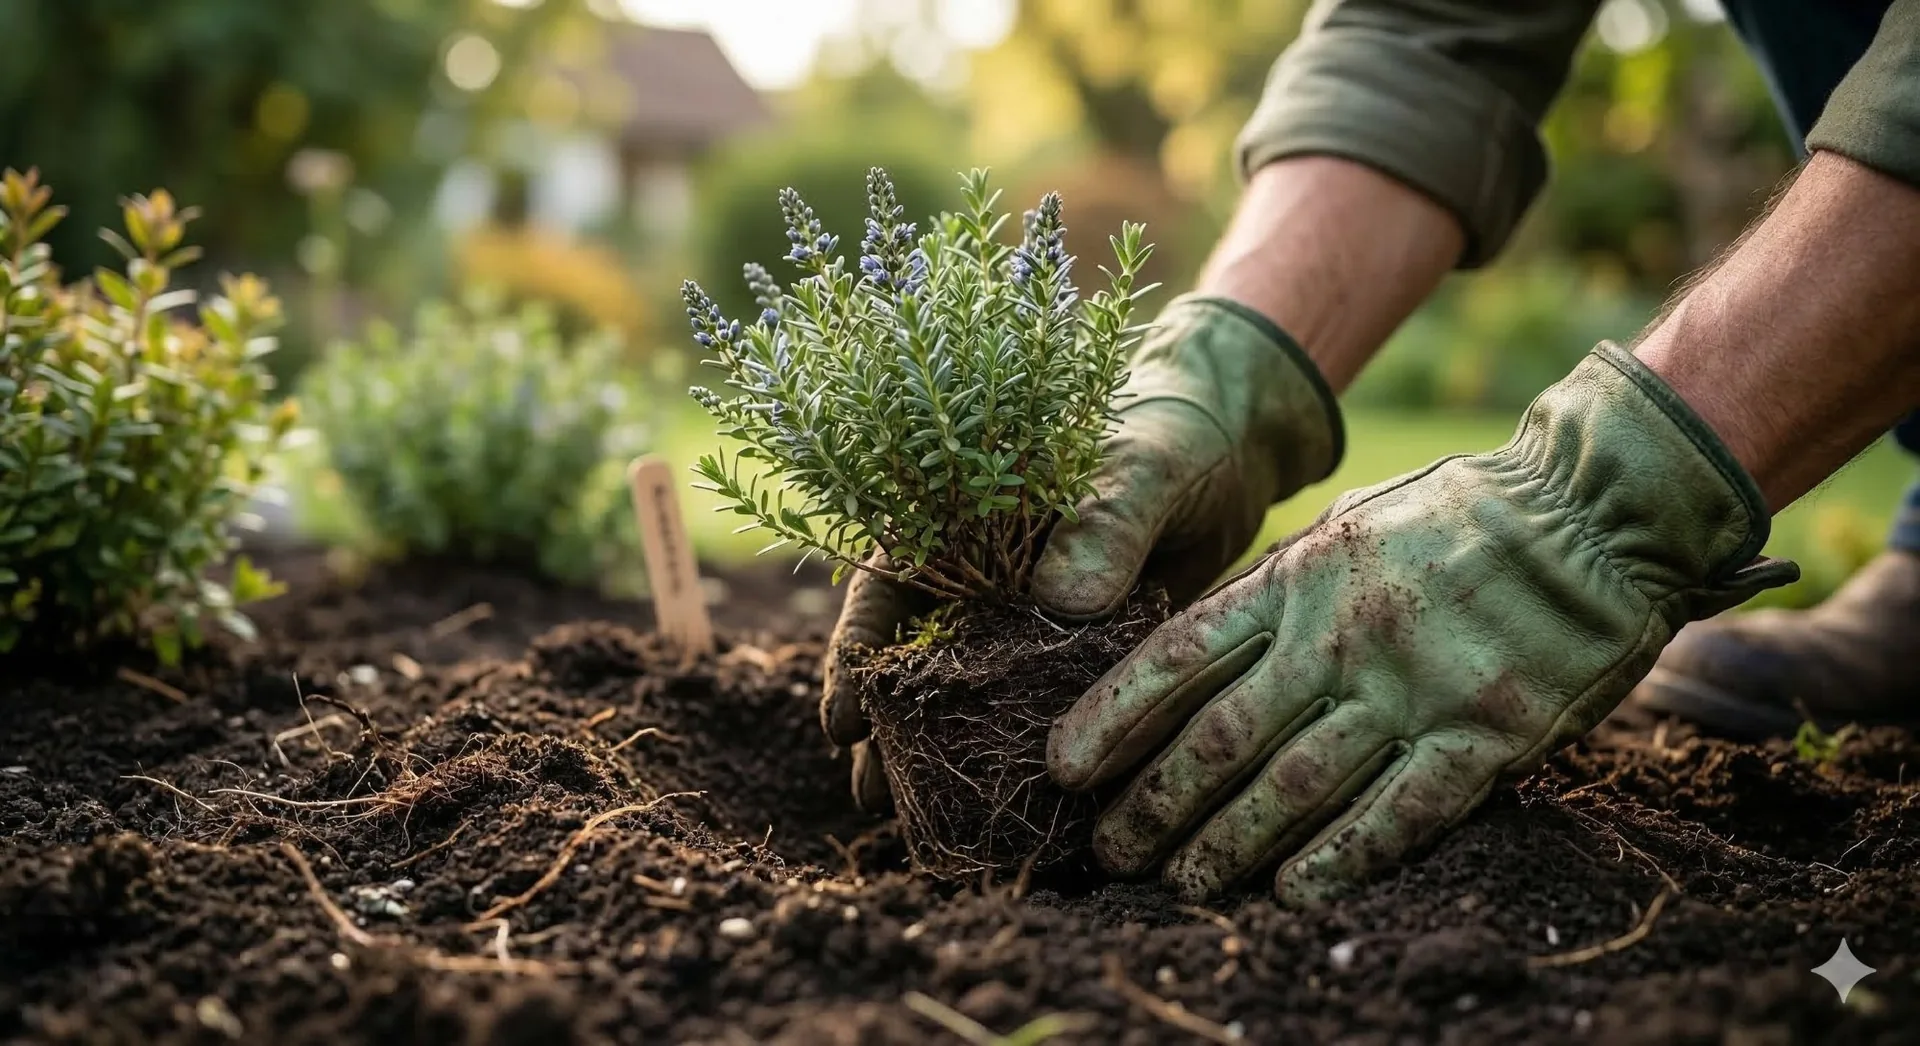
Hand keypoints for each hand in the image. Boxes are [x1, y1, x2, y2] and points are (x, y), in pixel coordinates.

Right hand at [817, 294, 1342, 808]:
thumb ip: (1104, 523)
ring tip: (915, 826)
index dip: (856, 654)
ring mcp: (1030, 623)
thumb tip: (1063, 602)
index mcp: (967, 517)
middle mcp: (986, 578)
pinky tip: (1020, 812)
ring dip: (942, 757)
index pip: (887, 587)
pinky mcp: (1083, 657)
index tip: (842, 721)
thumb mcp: (1139, 467)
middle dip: (886, 732)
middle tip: (870, 802)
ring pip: (971, 697)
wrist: (1238, 448)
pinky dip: (1026, 756)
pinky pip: (1043, 713)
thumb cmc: (1170, 430)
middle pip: (914, 659)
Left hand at [1048, 345, 1797, 903]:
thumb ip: (1276, 590)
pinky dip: (1340, 857)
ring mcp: (1413, 688)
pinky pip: (1400, 810)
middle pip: (1223, 737)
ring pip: (1295, 785)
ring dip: (1228, 844)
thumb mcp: (1348, 526)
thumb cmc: (1459, 515)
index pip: (1178, 655)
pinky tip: (1290, 891)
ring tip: (1180, 884)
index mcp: (1298, 576)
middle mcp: (1341, 637)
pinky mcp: (1485, 734)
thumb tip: (1197, 655)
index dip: (1112, 718)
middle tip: (1110, 852)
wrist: (1594, 512)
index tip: (1063, 769)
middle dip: (1155, 803)